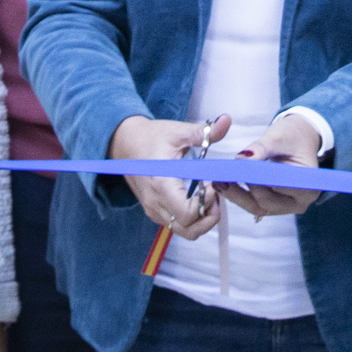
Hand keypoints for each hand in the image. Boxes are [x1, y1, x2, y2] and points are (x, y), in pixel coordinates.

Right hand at [110, 115, 228, 238]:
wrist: (124, 143)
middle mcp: (155, 202)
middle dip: (209, 217)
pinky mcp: (154, 212)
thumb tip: (226, 120)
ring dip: (202, 221)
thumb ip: (204, 131)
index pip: (187, 212)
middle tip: (216, 195)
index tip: (213, 185)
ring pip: (184, 232)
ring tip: (208, 198)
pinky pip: (176, 226)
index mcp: (161, 183)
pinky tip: (197, 199)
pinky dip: (192, 220)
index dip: (206, 204)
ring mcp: (154, 209)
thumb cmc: (151, 137)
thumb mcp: (178, 131)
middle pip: (188, 229)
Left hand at [218, 113, 325, 217]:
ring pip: (257, 206)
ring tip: (218, 181)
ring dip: (236, 195)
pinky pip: (253, 204)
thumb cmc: (292, 137)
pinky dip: (238, 194)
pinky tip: (222, 183)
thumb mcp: (278, 137)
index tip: (239, 171)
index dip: (259, 181)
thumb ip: (261, 148)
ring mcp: (286, 206)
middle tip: (222, 177)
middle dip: (243, 189)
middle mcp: (299, 201)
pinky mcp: (273, 205)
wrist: (296, 140)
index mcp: (309, 185)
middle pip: (267, 201)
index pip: (281, 187)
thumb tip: (242, 159)